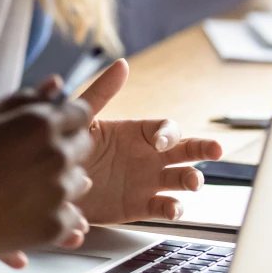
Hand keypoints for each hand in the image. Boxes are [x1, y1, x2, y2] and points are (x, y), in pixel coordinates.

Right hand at [0, 81, 92, 267]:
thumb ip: (22, 99)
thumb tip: (56, 83)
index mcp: (39, 123)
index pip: (81, 113)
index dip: (65, 118)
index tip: (52, 128)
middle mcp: (55, 155)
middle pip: (83, 145)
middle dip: (64, 146)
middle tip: (30, 158)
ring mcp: (57, 192)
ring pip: (78, 181)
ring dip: (60, 180)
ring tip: (24, 187)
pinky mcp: (54, 226)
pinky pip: (71, 217)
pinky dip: (54, 214)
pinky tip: (26, 211)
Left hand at [74, 60, 223, 223]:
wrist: (55, 182)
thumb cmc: (69, 146)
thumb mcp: (85, 118)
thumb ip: (102, 92)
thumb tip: (121, 64)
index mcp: (138, 133)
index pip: (167, 129)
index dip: (168, 134)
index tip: (159, 143)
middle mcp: (149, 156)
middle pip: (186, 151)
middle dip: (203, 149)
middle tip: (216, 150)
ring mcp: (148, 181)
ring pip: (182, 179)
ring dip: (193, 179)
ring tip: (192, 182)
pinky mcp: (141, 205)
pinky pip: (165, 207)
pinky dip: (174, 209)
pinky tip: (172, 208)